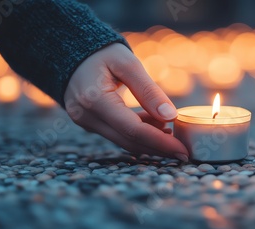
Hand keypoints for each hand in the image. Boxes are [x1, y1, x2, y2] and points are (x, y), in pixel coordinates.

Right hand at [64, 43, 188, 161]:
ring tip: (173, 134)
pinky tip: (157, 125)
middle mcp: (86, 116)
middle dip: (158, 149)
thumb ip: (148, 91)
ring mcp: (86, 122)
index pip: (132, 129)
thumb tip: (171, 116)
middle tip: (184, 152)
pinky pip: (117, 133)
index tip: (183, 151)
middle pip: (128, 141)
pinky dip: (138, 133)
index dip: (159, 143)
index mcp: (94, 99)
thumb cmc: (102, 54)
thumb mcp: (128, 64)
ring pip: (123, 140)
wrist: (70, 51)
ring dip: (150, 142)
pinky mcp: (90, 123)